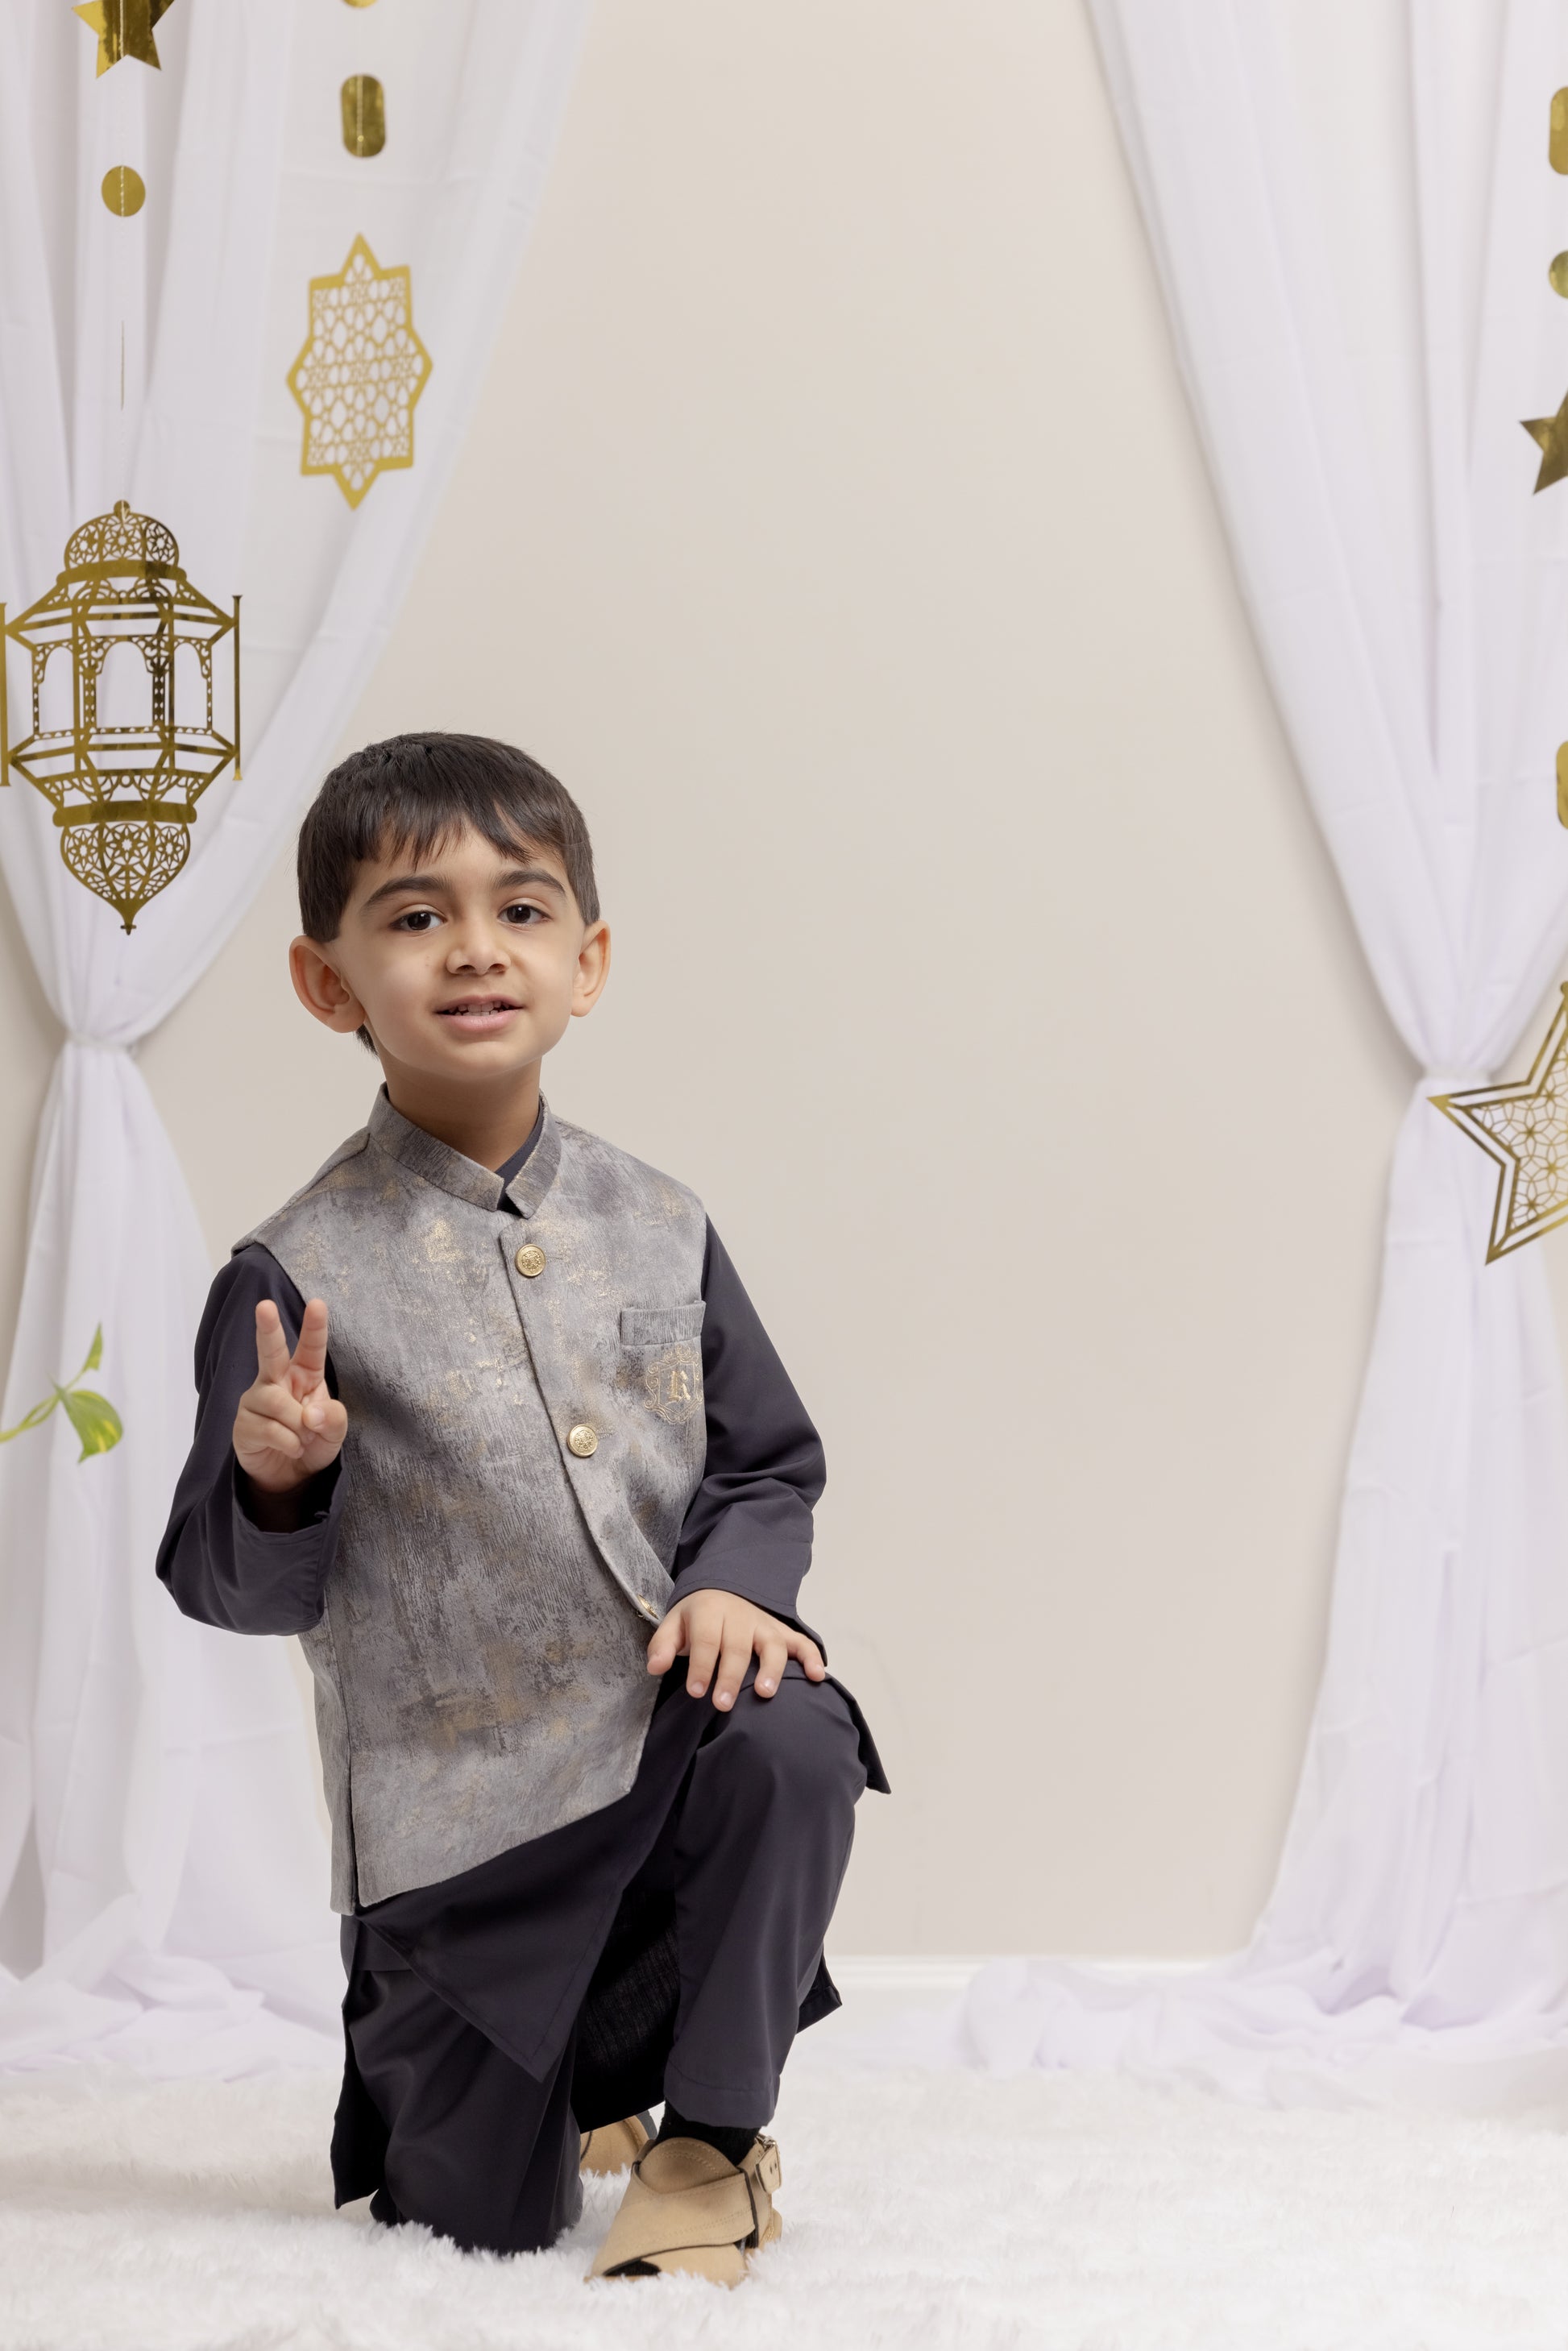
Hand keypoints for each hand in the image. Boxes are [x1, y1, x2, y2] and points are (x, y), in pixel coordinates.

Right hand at [234, 1298, 347, 1495]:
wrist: (290, 1476)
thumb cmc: (313, 1442)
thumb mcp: (335, 1432)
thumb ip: (333, 1419)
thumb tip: (311, 1415)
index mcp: (304, 1375)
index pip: (311, 1348)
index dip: (315, 1326)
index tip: (318, 1303)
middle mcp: (276, 1380)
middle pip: (271, 1352)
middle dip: (268, 1328)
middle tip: (264, 1306)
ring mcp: (256, 1400)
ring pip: (277, 1402)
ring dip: (297, 1426)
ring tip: (303, 1438)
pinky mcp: (243, 1423)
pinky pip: (269, 1429)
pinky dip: (288, 1442)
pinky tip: (291, 1447)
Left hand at [645, 1588, 824, 1709]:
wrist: (722, 1591)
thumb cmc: (697, 1618)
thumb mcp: (674, 1624)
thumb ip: (663, 1645)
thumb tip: (656, 1667)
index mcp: (710, 1611)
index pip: (707, 1640)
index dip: (701, 1666)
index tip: (696, 1692)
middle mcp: (741, 1616)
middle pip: (738, 1646)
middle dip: (731, 1676)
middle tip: (723, 1704)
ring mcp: (764, 1624)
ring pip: (772, 1644)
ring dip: (771, 1668)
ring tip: (765, 1693)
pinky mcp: (782, 1632)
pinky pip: (801, 1642)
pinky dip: (811, 1658)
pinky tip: (818, 1677)